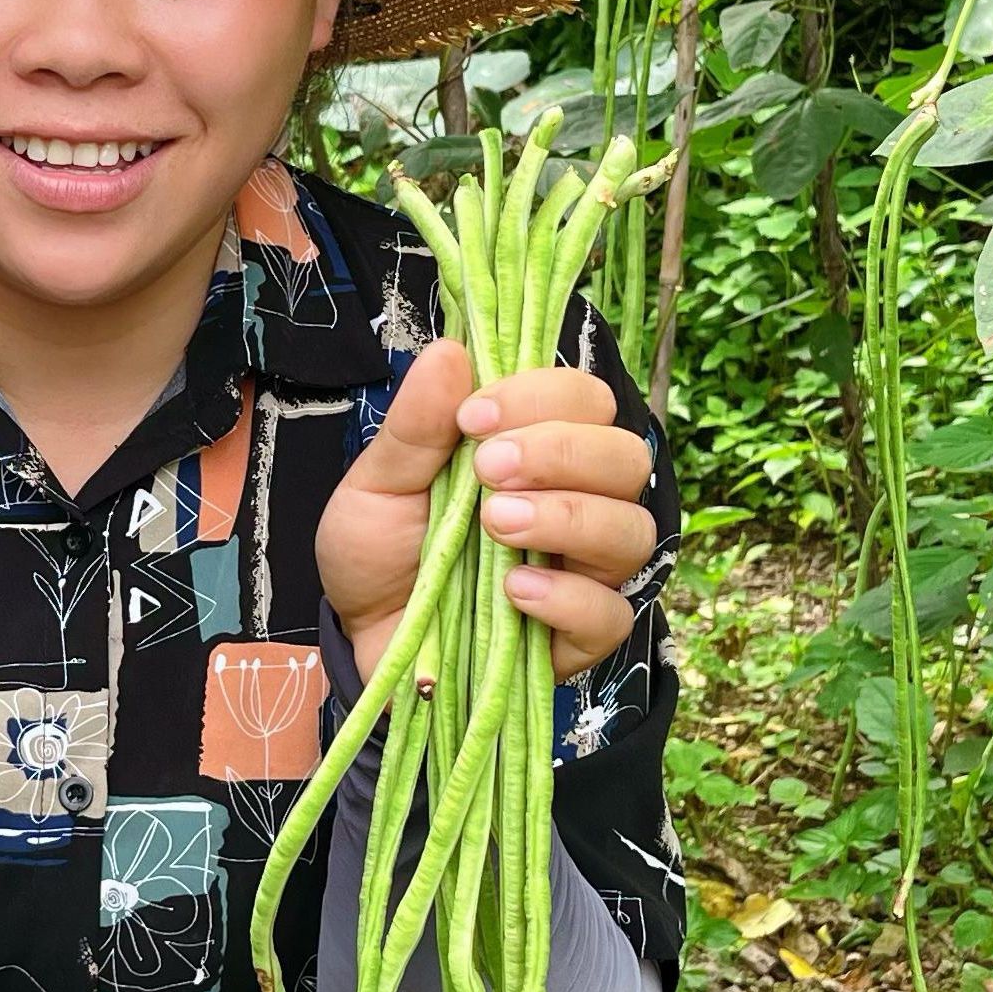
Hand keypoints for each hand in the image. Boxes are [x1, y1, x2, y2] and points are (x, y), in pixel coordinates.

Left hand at [317, 342, 658, 685]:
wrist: (361, 637)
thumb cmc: (379, 553)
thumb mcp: (379, 482)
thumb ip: (416, 425)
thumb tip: (450, 351)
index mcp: (538, 453)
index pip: (586, 401)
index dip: (541, 397)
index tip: (473, 417)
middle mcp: (577, 504)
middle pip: (626, 458)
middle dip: (562, 452)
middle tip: (489, 470)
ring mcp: (585, 573)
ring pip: (631, 531)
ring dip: (569, 517)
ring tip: (496, 524)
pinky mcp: (578, 639)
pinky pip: (610, 615)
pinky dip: (569, 598)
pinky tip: (515, 591)